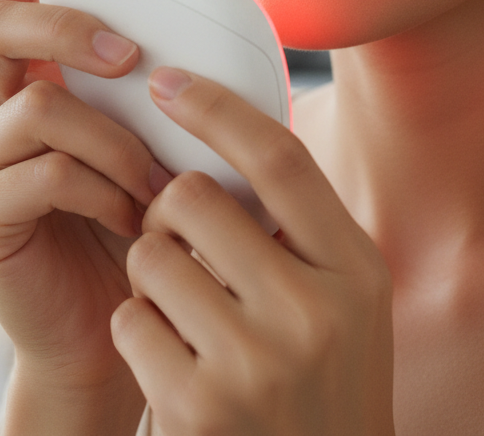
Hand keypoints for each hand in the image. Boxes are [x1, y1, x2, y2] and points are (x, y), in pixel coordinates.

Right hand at [0, 0, 168, 432]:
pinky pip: (42, 173)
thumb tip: (212, 39)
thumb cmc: (137, 233)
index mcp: (24, 84)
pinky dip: (102, 190)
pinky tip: (132, 222)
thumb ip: (151, 95)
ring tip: (154, 187)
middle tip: (128, 53)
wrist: (110, 336)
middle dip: (64, 23)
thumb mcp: (149, 147)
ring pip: (35, 104)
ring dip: (114, 140)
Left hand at [112, 67, 394, 435]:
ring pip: (149, 255)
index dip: (215, 108)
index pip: (278, 158)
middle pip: (190, 197)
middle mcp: (314, 313)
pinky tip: (172, 360)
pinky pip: (128, 317)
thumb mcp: (339, 296)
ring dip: (150, 275)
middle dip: (166, 209)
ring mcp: (256, 364)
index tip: (167, 81)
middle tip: (178, 241)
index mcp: (355, 270)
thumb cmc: (318, 376)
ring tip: (185, 313)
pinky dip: (137, 329)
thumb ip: (295, 223)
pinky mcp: (198, 406)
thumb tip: (220, 124)